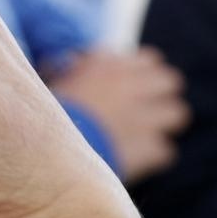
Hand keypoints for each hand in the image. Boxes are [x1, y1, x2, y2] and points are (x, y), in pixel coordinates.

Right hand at [46, 48, 187, 182]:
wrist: (40, 146)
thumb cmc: (39, 112)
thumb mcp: (55, 79)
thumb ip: (78, 69)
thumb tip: (80, 62)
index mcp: (108, 65)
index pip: (149, 60)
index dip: (142, 74)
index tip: (132, 85)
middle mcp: (129, 85)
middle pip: (170, 81)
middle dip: (160, 94)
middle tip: (144, 108)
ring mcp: (142, 117)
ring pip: (177, 113)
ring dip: (162, 122)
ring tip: (143, 132)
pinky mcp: (147, 148)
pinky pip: (163, 150)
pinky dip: (150, 154)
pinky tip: (134, 157)